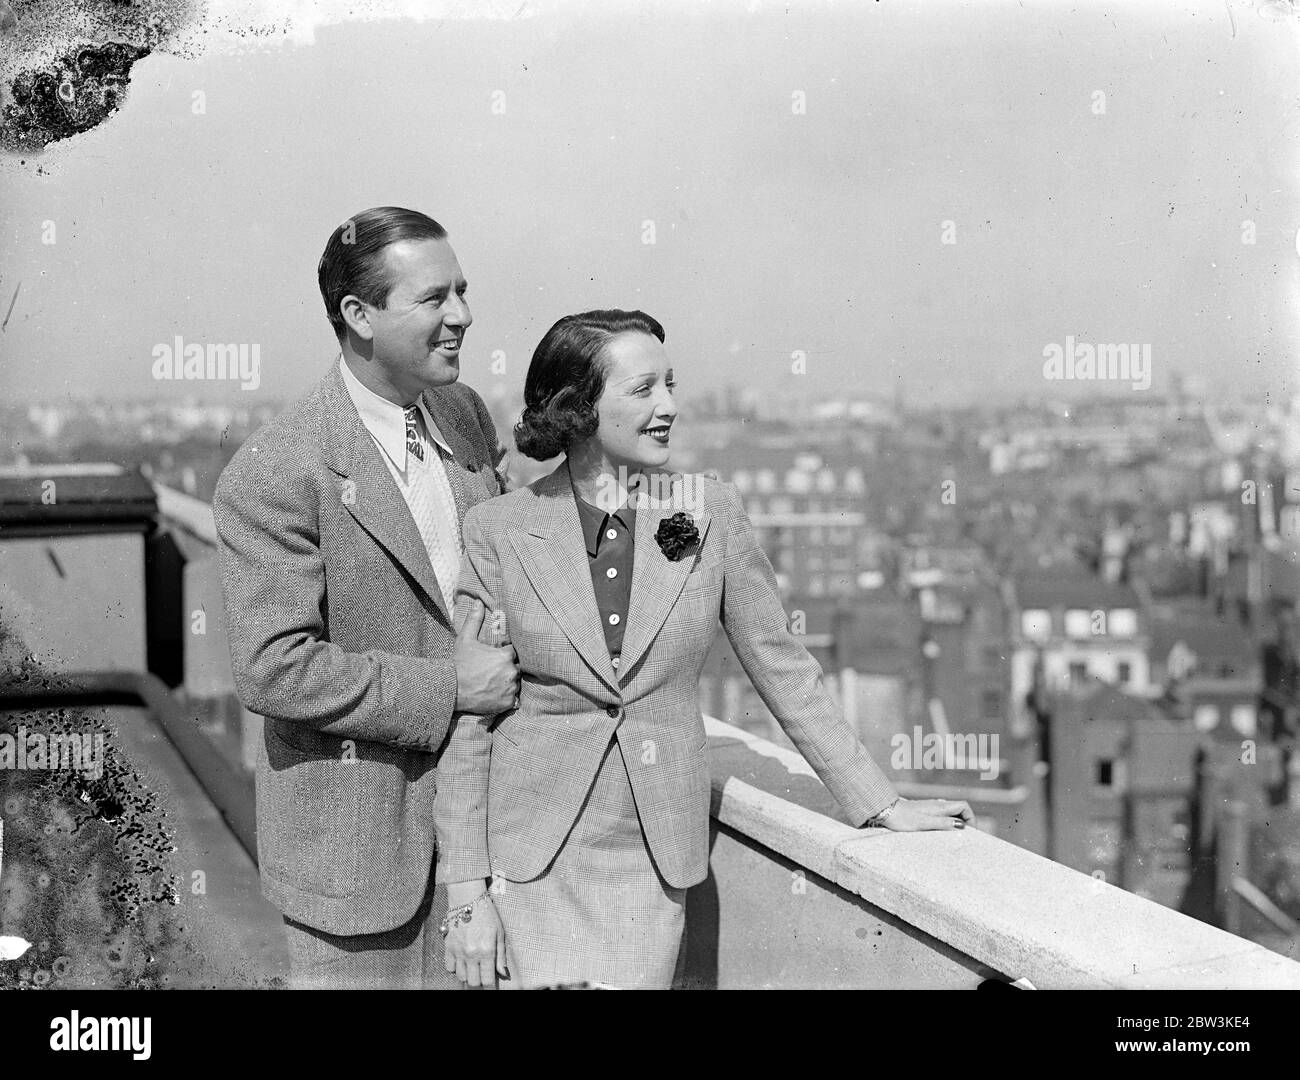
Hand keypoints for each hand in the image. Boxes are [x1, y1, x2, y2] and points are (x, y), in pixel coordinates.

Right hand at [443, 880, 508, 987]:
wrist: (468, 899)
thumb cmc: (488, 914)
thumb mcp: (500, 933)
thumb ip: (501, 956)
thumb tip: (504, 974)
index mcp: (487, 951)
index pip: (487, 980)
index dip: (490, 986)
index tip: (492, 985)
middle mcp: (471, 954)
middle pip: (473, 982)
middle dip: (479, 982)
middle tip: (483, 976)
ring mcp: (458, 951)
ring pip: (461, 977)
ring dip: (468, 976)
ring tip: (474, 968)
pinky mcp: (448, 947)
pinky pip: (449, 968)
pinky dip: (456, 968)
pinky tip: (462, 961)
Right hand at [453, 599, 519, 715]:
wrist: (451, 690)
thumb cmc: (459, 664)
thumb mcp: (465, 639)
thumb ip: (475, 620)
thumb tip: (478, 602)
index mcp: (506, 655)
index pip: (512, 652)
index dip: (502, 654)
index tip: (492, 658)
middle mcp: (511, 672)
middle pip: (515, 668)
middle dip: (506, 668)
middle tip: (490, 672)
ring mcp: (510, 689)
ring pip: (515, 683)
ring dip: (507, 682)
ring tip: (491, 683)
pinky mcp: (508, 703)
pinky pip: (513, 699)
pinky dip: (506, 697)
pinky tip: (493, 693)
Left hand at [876, 797, 973, 831]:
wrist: (887, 811)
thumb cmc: (904, 818)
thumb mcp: (924, 823)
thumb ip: (943, 824)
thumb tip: (961, 826)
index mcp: (940, 806)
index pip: (964, 806)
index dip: (971, 817)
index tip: (970, 831)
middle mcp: (938, 805)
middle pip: (959, 810)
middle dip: (965, 822)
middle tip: (963, 837)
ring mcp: (931, 807)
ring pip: (950, 813)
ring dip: (955, 823)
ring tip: (953, 837)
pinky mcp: (925, 812)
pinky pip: (941, 816)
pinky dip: (946, 824)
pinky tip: (940, 833)